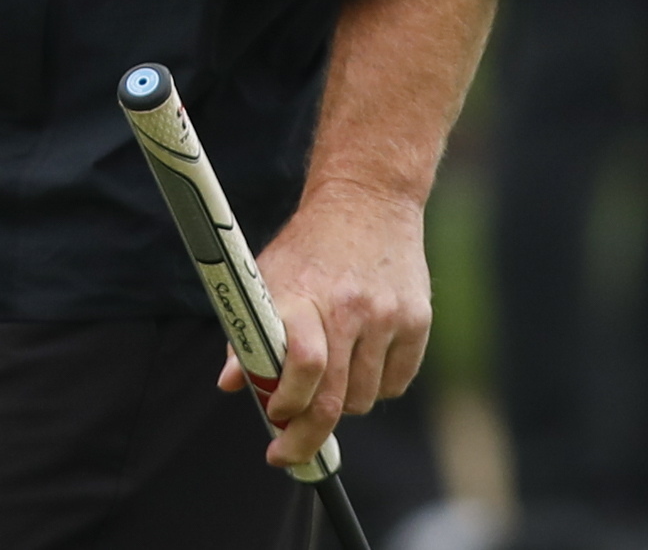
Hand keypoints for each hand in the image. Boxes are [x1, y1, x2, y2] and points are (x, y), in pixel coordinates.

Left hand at [229, 178, 432, 471]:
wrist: (367, 199)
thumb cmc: (308, 247)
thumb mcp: (267, 275)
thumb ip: (249, 332)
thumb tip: (231, 383)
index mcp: (303, 294)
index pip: (302, 365)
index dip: (287, 404)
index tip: (274, 422)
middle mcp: (349, 306)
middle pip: (334, 399)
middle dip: (307, 435)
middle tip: (290, 449)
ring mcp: (387, 315)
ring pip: (364, 398)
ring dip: (342, 405)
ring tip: (328, 383)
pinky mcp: (417, 320)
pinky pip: (395, 384)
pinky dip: (376, 388)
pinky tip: (361, 363)